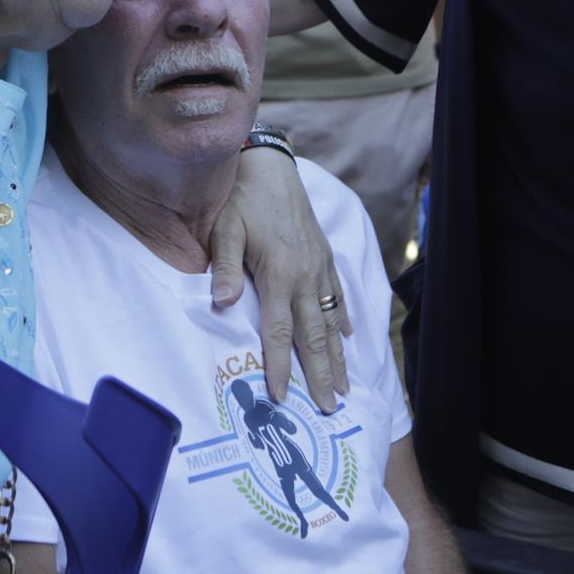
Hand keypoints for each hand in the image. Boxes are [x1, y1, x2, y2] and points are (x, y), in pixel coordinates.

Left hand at [211, 147, 350, 412]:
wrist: (271, 166)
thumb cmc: (242, 199)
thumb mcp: (225, 230)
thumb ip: (225, 268)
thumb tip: (222, 303)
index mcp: (280, 274)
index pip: (279, 332)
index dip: (280, 366)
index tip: (281, 397)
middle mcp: (305, 276)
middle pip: (314, 336)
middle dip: (321, 375)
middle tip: (328, 408)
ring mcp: (319, 268)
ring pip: (332, 321)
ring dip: (339, 356)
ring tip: (345, 387)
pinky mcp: (325, 257)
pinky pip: (337, 295)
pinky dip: (344, 319)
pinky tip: (350, 337)